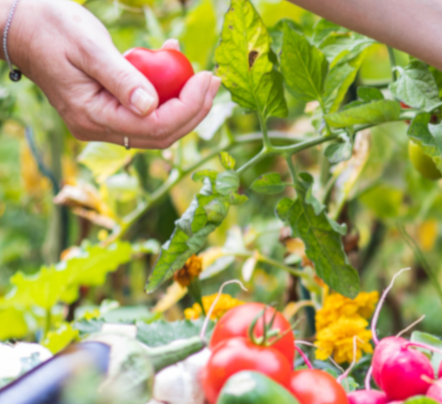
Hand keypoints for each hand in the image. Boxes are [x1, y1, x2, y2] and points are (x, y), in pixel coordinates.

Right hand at [5, 0, 219, 148]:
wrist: (21, 27)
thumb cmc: (51, 29)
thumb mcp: (89, 48)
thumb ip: (121, 78)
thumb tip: (150, 106)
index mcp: (92, 117)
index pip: (155, 126)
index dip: (189, 107)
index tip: (207, 78)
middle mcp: (98, 128)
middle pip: (162, 133)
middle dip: (194, 109)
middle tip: (213, 79)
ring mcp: (103, 122)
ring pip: (157, 125)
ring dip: (184, 101)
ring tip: (199, 71)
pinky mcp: (108, 110)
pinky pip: (145, 109)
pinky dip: (165, 91)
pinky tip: (171, 59)